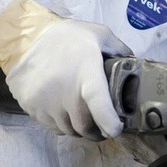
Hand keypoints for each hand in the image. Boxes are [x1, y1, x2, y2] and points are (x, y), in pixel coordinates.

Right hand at [5, 19, 131, 137]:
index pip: (99, 104)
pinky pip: (50, 125)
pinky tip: (63, 109)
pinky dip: (60, 123)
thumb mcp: (100, 35)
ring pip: (67, 129)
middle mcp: (64, 89)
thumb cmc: (71, 38)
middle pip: (84, 126)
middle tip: (101, 127)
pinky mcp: (29, 105)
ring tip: (81, 116)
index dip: (109, 122)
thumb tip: (137, 70)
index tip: (116, 130)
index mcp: (86, 71)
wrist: (28, 36)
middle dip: (96, 131)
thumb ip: (120, 52)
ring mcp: (44, 100)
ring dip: (77, 128)